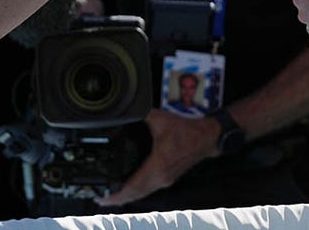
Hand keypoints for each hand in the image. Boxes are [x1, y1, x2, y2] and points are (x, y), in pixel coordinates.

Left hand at [93, 108, 218, 206]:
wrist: (208, 137)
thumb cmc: (188, 131)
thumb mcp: (161, 119)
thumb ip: (142, 114)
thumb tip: (127, 109)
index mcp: (158, 165)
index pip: (133, 186)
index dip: (116, 194)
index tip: (102, 197)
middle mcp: (161, 177)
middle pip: (135, 195)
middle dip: (117, 199)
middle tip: (100, 198)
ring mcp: (165, 180)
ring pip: (142, 194)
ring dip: (127, 197)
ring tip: (111, 196)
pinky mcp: (168, 178)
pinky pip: (149, 190)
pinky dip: (137, 192)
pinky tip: (130, 189)